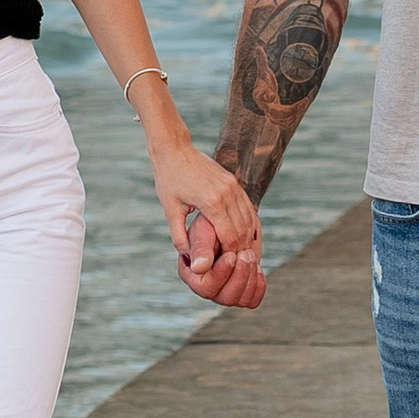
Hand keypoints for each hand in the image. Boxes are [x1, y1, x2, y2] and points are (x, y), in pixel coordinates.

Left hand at [150, 137, 265, 307]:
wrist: (174, 149)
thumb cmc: (169, 179)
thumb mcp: (170, 210)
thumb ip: (179, 235)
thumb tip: (187, 258)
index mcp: (212, 202)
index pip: (230, 236)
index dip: (231, 255)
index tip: (228, 268)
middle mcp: (227, 193)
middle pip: (243, 230)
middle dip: (242, 250)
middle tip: (239, 266)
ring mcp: (233, 186)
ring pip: (249, 219)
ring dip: (248, 238)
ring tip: (243, 255)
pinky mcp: (233, 182)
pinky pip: (248, 207)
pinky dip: (249, 223)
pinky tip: (247, 235)